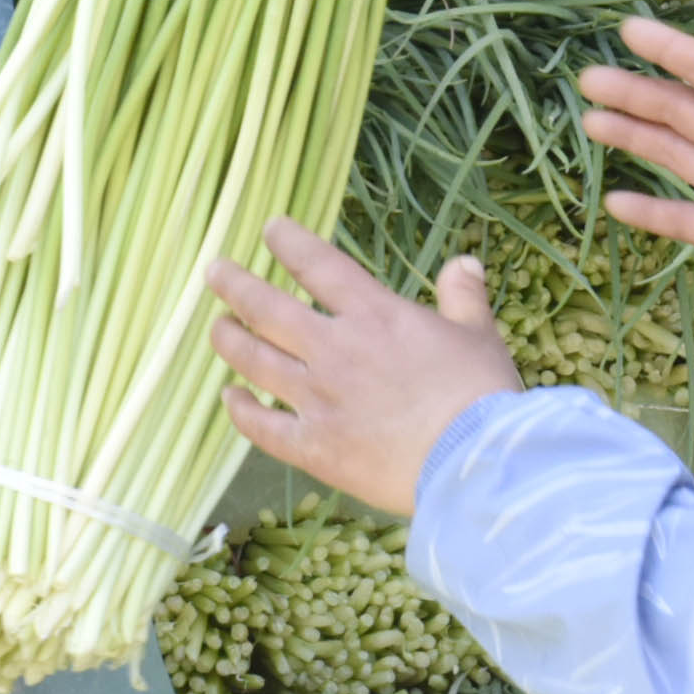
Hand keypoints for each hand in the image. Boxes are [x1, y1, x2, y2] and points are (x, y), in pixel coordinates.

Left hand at [203, 218, 523, 517]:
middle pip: (267, 309)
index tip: (270, 229)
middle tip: (213, 271)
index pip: (319, 265)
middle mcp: (334, 349)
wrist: (472, 464)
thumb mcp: (478, 335)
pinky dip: (241, 411)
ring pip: (255, 361)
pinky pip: (263, 427)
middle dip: (235, 286)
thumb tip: (464, 262)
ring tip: (216, 327)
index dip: (289, 242)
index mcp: (373, 315)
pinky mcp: (314, 447)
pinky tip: (229, 399)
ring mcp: (317, 399)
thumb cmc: (480, 396)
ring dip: (229, 340)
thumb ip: (463, 297)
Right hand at [578, 14, 693, 313]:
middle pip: (677, 111)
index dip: (670, 51)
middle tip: (589, 79)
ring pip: (671, 155)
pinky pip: (678, 217)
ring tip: (591, 121)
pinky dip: (648, 210)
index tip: (629, 30)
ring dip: (633, 137)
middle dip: (635, 93)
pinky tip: (615, 202)